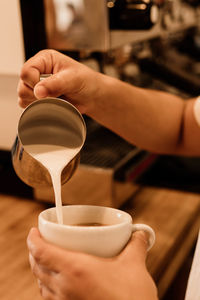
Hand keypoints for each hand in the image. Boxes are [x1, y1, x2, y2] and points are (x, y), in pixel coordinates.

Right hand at [17, 49, 101, 113]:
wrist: (92, 97)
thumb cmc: (86, 82)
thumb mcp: (73, 79)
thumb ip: (55, 84)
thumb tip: (38, 92)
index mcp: (44, 59)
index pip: (26, 71)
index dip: (35, 83)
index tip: (50, 89)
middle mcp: (37, 71)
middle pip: (22, 86)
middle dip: (38, 95)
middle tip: (56, 95)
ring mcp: (36, 85)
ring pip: (23, 97)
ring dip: (39, 102)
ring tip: (56, 98)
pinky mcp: (38, 97)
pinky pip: (28, 105)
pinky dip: (38, 108)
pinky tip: (52, 104)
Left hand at [27, 227, 157, 299]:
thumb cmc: (131, 298)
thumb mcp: (134, 266)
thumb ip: (136, 245)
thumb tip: (140, 233)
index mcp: (75, 270)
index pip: (41, 252)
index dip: (33, 239)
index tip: (34, 231)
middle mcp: (64, 288)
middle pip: (37, 267)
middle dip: (34, 252)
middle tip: (41, 242)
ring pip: (41, 285)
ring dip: (40, 270)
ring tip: (48, 261)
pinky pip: (49, 299)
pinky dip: (47, 287)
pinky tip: (58, 284)